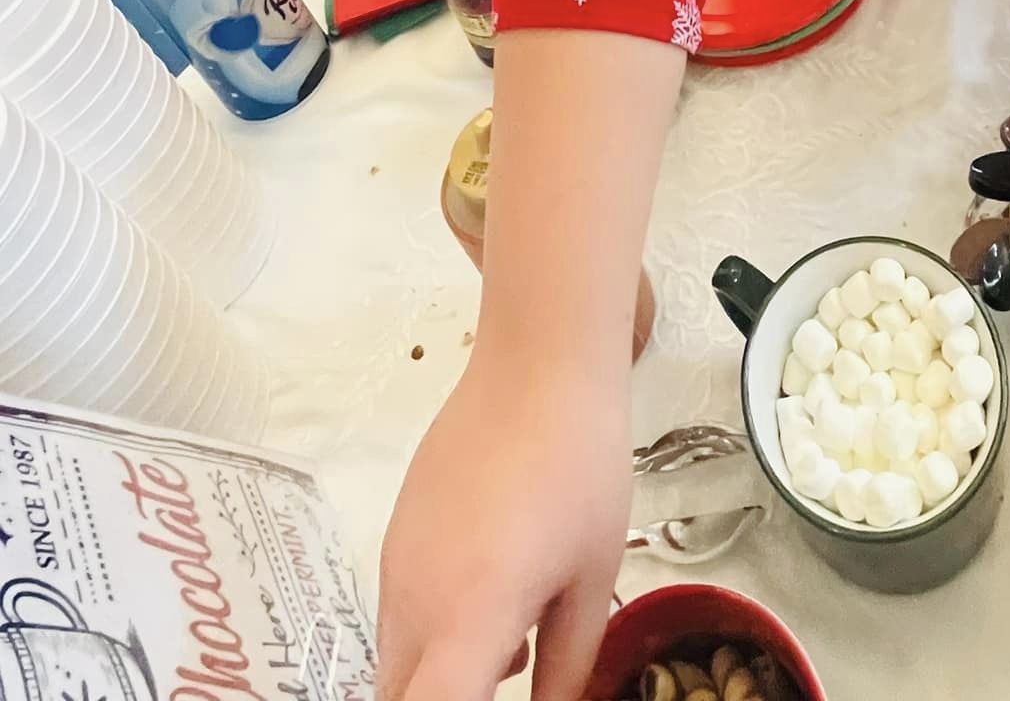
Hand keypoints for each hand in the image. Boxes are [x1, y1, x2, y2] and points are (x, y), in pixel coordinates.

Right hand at [379, 352, 627, 700]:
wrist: (538, 366)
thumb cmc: (580, 468)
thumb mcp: (593, 579)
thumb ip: (568, 665)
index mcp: (467, 618)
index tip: (494, 693)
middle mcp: (414, 600)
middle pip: (398, 698)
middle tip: (505, 680)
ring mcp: (395, 564)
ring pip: (394, 659)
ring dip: (438, 675)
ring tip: (514, 643)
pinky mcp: (395, 534)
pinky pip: (397, 613)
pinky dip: (432, 633)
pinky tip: (494, 594)